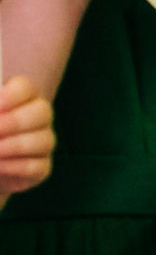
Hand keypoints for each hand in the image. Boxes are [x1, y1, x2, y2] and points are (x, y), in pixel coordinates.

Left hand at [0, 76, 53, 195]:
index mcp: (20, 98)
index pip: (25, 87)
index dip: (12, 96)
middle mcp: (38, 118)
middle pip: (42, 112)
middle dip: (15, 122)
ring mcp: (42, 142)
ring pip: (45, 140)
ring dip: (16, 146)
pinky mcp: (41, 167)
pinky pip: (38, 166)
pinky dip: (17, 166)